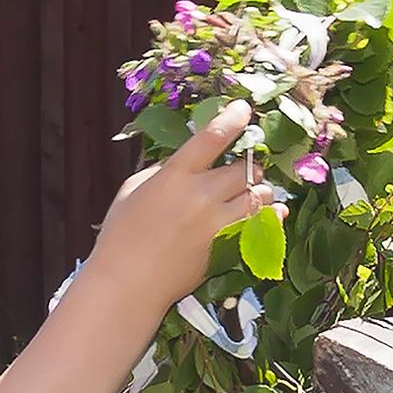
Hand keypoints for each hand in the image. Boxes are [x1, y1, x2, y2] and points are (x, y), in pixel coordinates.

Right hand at [87, 100, 281, 305]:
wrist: (128, 284)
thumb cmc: (122, 235)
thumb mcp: (133, 190)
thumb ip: (164, 170)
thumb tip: (190, 161)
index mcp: (174, 176)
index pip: (211, 138)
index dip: (232, 119)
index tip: (244, 108)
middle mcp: (201, 196)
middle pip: (245, 169)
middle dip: (248, 167)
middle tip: (241, 172)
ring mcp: (218, 224)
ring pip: (260, 195)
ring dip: (259, 191)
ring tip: (250, 194)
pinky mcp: (228, 248)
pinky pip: (263, 225)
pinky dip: (270, 216)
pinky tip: (271, 213)